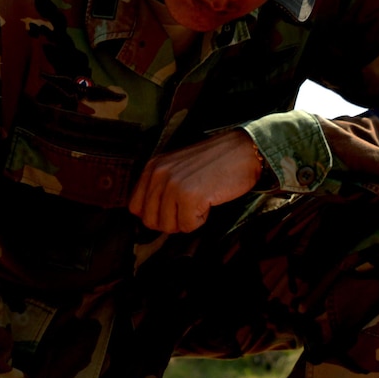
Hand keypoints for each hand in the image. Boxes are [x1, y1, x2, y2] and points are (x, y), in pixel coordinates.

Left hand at [127, 130, 261, 233]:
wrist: (243, 151)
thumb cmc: (214, 162)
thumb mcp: (177, 167)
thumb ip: (160, 186)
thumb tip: (151, 218)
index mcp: (152, 167)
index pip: (135, 207)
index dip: (155, 214)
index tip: (173, 208)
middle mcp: (158, 174)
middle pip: (150, 221)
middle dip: (171, 221)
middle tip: (189, 207)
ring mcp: (173, 185)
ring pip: (168, 226)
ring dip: (187, 220)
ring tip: (200, 200)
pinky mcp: (189, 196)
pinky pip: (187, 226)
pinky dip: (200, 220)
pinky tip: (209, 201)